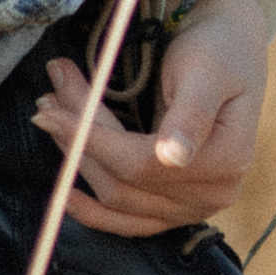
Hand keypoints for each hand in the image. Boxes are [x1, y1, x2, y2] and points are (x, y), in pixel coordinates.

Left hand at [28, 0, 269, 239]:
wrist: (229, 53)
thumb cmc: (218, 52)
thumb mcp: (206, 72)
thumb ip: (192, 114)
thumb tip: (173, 157)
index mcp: (226, 161)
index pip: (141, 162)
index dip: (91, 140)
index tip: (48, 110)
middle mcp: (212, 195)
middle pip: (123, 180)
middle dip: (78, 139)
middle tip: (46, 100)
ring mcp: (192, 208)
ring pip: (116, 197)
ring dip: (77, 160)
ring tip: (50, 117)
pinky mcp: (174, 209)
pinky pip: (128, 222)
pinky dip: (93, 212)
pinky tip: (64, 194)